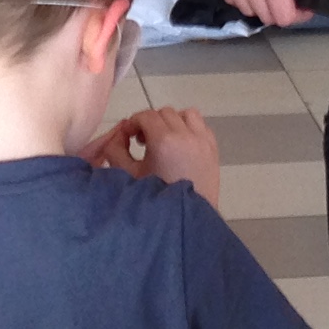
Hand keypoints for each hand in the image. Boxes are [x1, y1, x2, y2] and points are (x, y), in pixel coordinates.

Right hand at [86, 106, 221, 202]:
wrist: (187, 216)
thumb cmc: (156, 199)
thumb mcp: (129, 175)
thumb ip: (115, 150)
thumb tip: (118, 134)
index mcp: (164, 140)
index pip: (146, 115)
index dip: (133, 123)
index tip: (128, 138)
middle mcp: (185, 135)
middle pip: (164, 112)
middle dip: (151, 123)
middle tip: (143, 142)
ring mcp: (202, 140)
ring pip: (186, 114)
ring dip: (173, 121)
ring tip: (165, 140)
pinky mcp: (213, 148)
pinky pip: (201, 126)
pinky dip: (190, 129)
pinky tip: (182, 146)